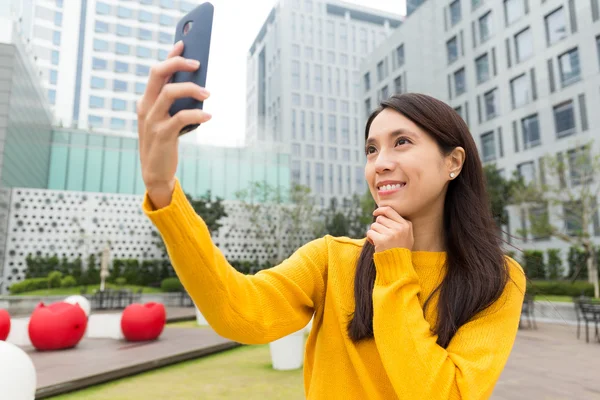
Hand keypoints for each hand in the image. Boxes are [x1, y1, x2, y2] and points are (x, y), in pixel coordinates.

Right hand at [137, 40, 211, 208]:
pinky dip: (196, 114)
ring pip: (169, 93)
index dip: (170, 57)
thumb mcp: (166, 120)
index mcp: (146, 101)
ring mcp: (152, 120)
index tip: (183, 45)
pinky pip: (180, 118)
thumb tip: (197, 86)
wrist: (155, 173)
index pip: (156, 72)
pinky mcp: (162, 135)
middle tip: (197, 64)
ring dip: (191, 89)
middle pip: (158, 74)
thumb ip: (175, 104)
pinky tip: (208, 116)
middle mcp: (146, 107)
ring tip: (207, 92)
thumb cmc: (165, 143)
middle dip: (177, 63)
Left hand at [366, 207, 413, 252]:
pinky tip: (375, 244)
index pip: (389, 210)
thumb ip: (399, 223)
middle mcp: (399, 228)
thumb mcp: (407, 235)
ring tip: (380, 241)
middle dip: (378, 226)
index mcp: (406, 225)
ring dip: (374, 232)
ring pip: (374, 225)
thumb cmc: (401, 249)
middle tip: (381, 235)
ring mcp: (390, 234)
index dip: (380, 210)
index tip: (375, 213)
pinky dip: (370, 238)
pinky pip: (370, 233)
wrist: (398, 265)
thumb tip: (383, 211)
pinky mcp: (381, 241)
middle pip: (380, 218)